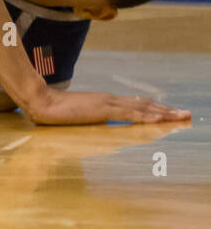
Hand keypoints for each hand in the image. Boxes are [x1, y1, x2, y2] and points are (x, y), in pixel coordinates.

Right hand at [25, 90, 190, 125]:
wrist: (41, 102)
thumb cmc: (56, 112)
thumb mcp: (79, 117)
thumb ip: (93, 120)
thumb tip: (103, 127)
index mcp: (106, 102)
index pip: (136, 105)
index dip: (155, 109)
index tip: (170, 113)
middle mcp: (111, 100)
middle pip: (145, 105)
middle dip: (167, 111)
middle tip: (187, 115)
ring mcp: (107, 104)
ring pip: (142, 109)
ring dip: (164, 114)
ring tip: (181, 117)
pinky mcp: (102, 110)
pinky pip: (129, 115)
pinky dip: (146, 117)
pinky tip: (159, 121)